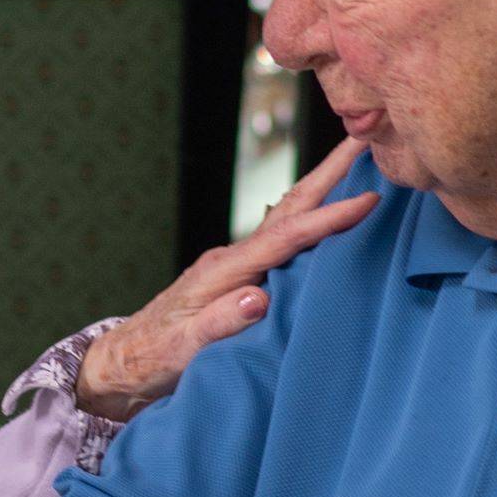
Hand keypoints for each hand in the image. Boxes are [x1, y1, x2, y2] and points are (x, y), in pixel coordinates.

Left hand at [74, 138, 376, 418]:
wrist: (125, 360)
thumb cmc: (152, 358)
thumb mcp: (182, 349)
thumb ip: (218, 324)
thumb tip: (257, 299)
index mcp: (224, 271)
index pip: (286, 237)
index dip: (330, 218)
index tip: (371, 198)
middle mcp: (234, 258)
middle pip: (290, 207)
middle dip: (330, 172)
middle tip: (368, 135)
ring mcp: (238, 265)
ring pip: (289, 217)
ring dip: (324, 188)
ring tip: (361, 161)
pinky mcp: (240, 276)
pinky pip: (285, 238)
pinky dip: (312, 216)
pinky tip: (329, 212)